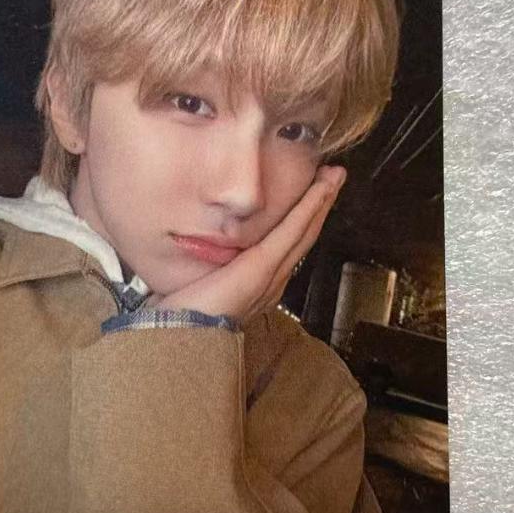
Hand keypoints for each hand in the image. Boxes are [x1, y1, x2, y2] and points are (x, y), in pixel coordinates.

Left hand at [145, 165, 346, 326]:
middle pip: (303, 236)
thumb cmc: (182, 317)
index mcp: (259, 286)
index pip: (286, 246)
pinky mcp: (264, 265)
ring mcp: (272, 274)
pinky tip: (320, 189)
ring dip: (320, 201)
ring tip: (334, 176)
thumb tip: (194, 246)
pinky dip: (309, 208)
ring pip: (303, 231)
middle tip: (333, 177)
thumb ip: (205, 268)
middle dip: (319, 205)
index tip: (310, 196)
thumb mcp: (198, 284)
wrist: (180, 336)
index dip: (301, 220)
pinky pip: (292, 231)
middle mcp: (273, 282)